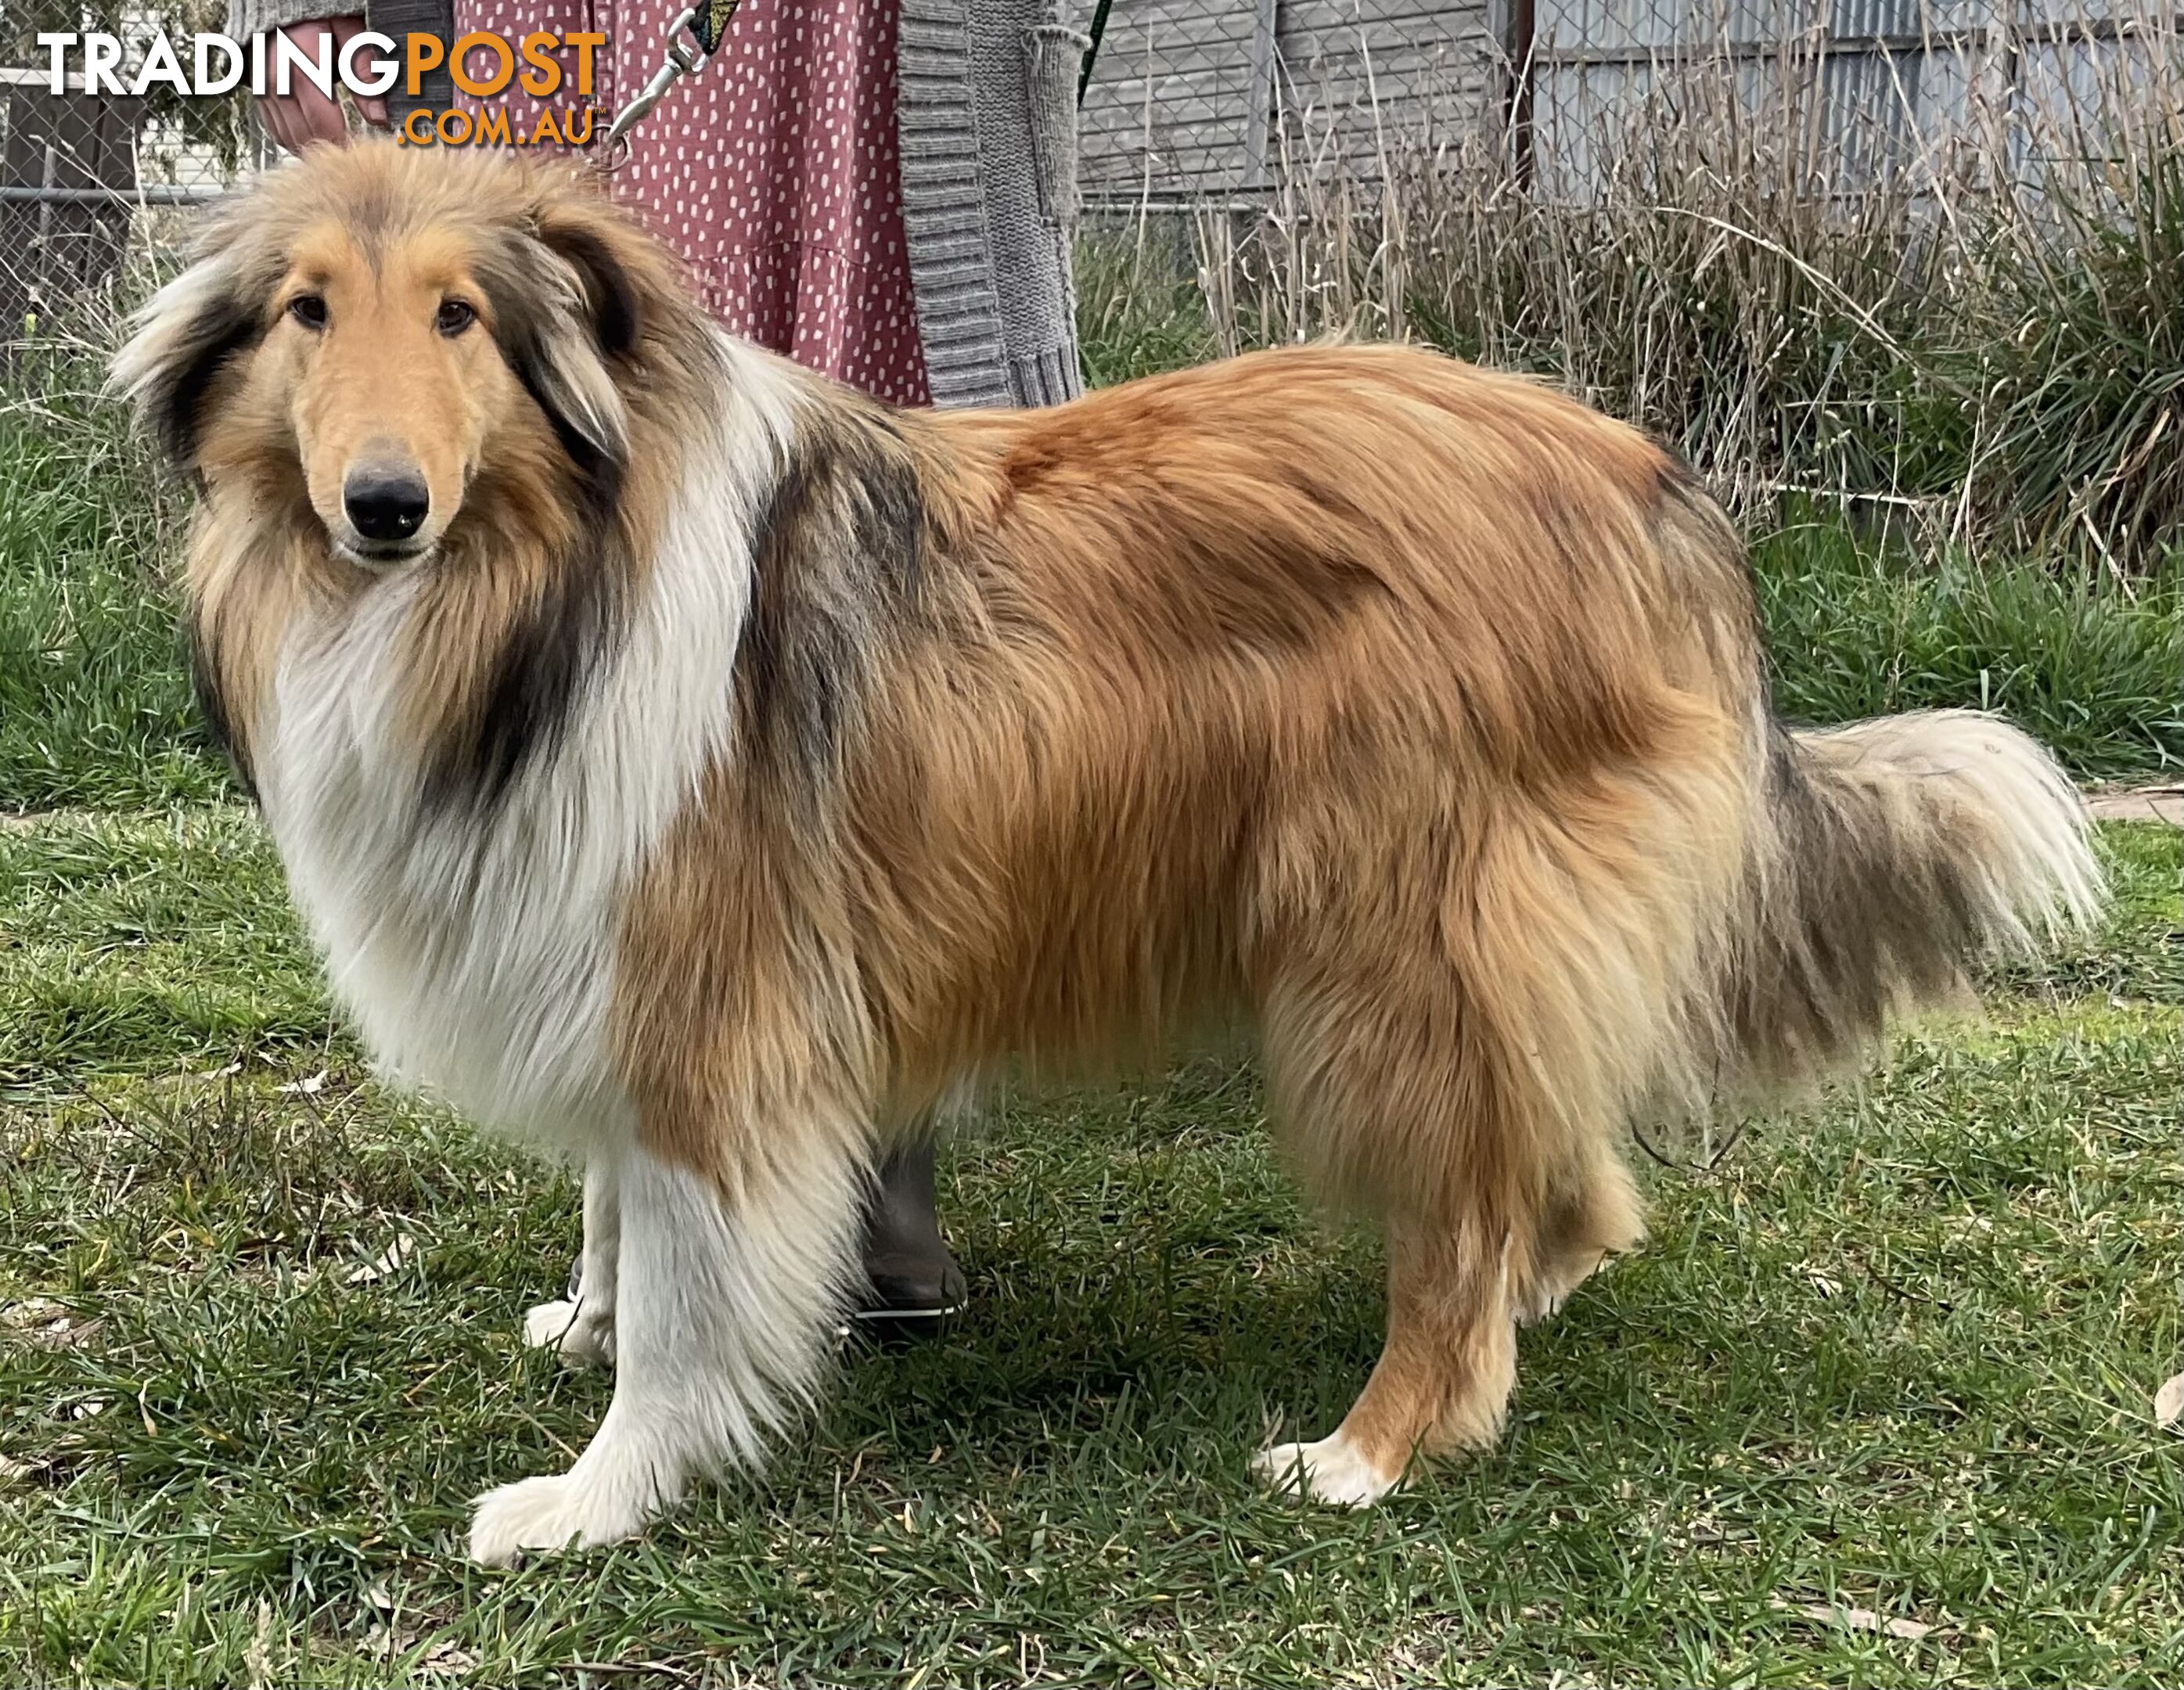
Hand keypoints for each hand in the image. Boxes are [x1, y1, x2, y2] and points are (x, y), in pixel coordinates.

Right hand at [253, 17, 389, 154]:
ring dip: (314, 146)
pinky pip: (276, 131)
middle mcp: (277, 84)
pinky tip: (316, 132)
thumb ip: (365, 74)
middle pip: (307, 137)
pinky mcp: (259, 96)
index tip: (365, 149)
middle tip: (355, 148)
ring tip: (337, 140)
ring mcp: (264, 91)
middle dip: (332, 148)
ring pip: (289, 139)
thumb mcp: (350, 35)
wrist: (277, 4)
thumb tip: (380, 118)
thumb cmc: (320, 17)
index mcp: (302, 71)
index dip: (346, 144)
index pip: (325, 126)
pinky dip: (297, 138)